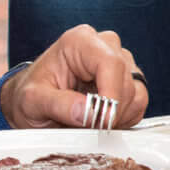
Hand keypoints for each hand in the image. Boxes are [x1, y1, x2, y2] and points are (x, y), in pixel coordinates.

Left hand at [3, 24, 149, 129]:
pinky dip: (123, 119)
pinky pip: (139, 104)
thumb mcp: (32, 101)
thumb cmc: (30, 96)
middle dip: (109, 111)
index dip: (111, 95)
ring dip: (116, 117)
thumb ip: (58, 105)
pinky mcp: (129, 80)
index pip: (110, 63)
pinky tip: (100, 121)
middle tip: (86, 128)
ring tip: (89, 124)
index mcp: (80, 42)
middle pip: (126, 80)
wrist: (31, 103)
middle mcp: (105, 46)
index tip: (101, 121)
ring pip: (137, 94)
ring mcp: (121, 62)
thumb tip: (88, 112)